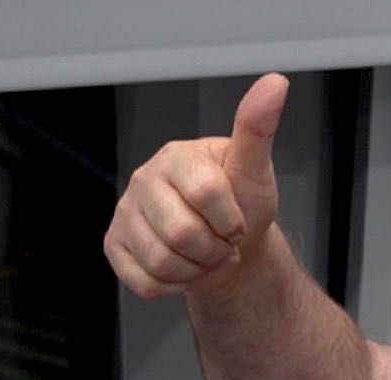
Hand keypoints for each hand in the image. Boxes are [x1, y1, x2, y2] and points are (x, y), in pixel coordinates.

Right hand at [103, 73, 289, 299]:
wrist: (230, 247)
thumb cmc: (242, 205)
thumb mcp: (255, 170)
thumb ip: (258, 129)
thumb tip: (275, 83)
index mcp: (177, 157)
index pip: (206, 193)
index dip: (231, 219)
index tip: (237, 220)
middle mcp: (143, 180)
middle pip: (182, 234)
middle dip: (215, 250)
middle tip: (223, 243)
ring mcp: (125, 213)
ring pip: (162, 262)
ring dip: (197, 270)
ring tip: (207, 256)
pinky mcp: (115, 245)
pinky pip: (144, 283)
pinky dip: (175, 286)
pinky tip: (186, 269)